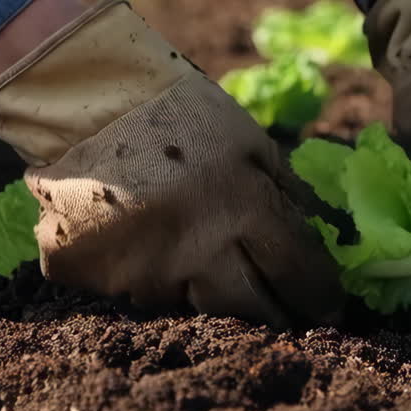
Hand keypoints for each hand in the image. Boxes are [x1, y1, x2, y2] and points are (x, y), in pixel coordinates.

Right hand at [0, 0, 343, 327]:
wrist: (82, 97)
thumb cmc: (180, 113)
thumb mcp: (251, 141)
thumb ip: (289, 193)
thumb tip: (327, 237)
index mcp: (245, 209)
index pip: (299, 274)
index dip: (320, 297)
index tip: (328, 307)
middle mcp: (199, 251)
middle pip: (253, 310)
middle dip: (273, 312)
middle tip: (280, 306)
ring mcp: (143, 272)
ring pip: (193, 307)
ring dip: (207, 290)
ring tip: (202, 258)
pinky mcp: (95, 280)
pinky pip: (132, 294)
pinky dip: (145, 276)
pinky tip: (144, 245)